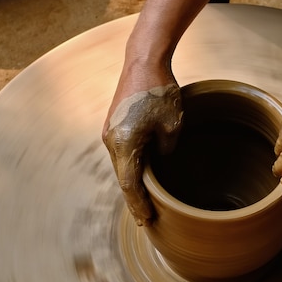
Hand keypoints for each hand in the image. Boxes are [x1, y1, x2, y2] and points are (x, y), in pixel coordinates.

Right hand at [102, 68, 182, 225]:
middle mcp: (111, 141)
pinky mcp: (114, 125)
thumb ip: (166, 150)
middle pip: (124, 179)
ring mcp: (110, 133)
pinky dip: (131, 168)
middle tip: (145, 220)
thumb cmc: (160, 91)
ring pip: (122, 166)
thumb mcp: (172, 126)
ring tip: (143, 203)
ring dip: (133, 184)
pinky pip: (122, 153)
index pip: (130, 185)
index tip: (146, 220)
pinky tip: (141, 176)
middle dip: (135, 200)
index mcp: (124, 144)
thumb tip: (160, 160)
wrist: (143, 61)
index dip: (139, 205)